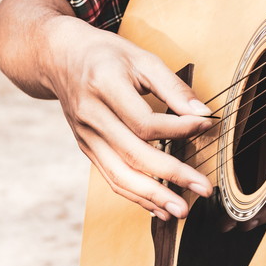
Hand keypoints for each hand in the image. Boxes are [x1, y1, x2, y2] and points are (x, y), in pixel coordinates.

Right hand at [41, 15, 214, 219]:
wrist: (60, 58)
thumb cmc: (105, 54)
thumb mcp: (141, 57)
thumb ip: (172, 86)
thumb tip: (202, 114)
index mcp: (104, 85)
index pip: (144, 121)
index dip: (178, 129)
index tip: (205, 127)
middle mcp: (90, 115)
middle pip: (132, 154)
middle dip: (171, 175)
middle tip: (203, 187)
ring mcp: (85, 136)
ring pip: (119, 175)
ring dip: (152, 196)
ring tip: (180, 210)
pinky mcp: (86, 148)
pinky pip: (111, 178)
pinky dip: (136, 196)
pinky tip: (158, 207)